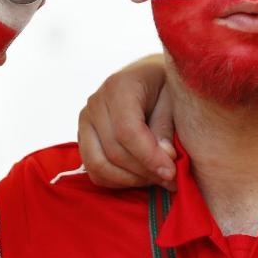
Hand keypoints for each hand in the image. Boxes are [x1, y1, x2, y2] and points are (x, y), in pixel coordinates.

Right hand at [79, 54, 175, 189]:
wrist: (149, 77)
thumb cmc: (165, 87)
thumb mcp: (174, 100)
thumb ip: (166, 127)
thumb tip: (165, 157)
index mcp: (119, 86)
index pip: (127, 131)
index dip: (149, 156)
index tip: (171, 172)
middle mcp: (96, 103)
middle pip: (113, 151)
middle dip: (144, 172)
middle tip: (171, 180)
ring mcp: (85, 120)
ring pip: (99, 165)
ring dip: (130, 180)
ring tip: (156, 179)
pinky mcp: (84, 137)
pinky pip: (93, 170)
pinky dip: (116, 181)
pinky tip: (140, 177)